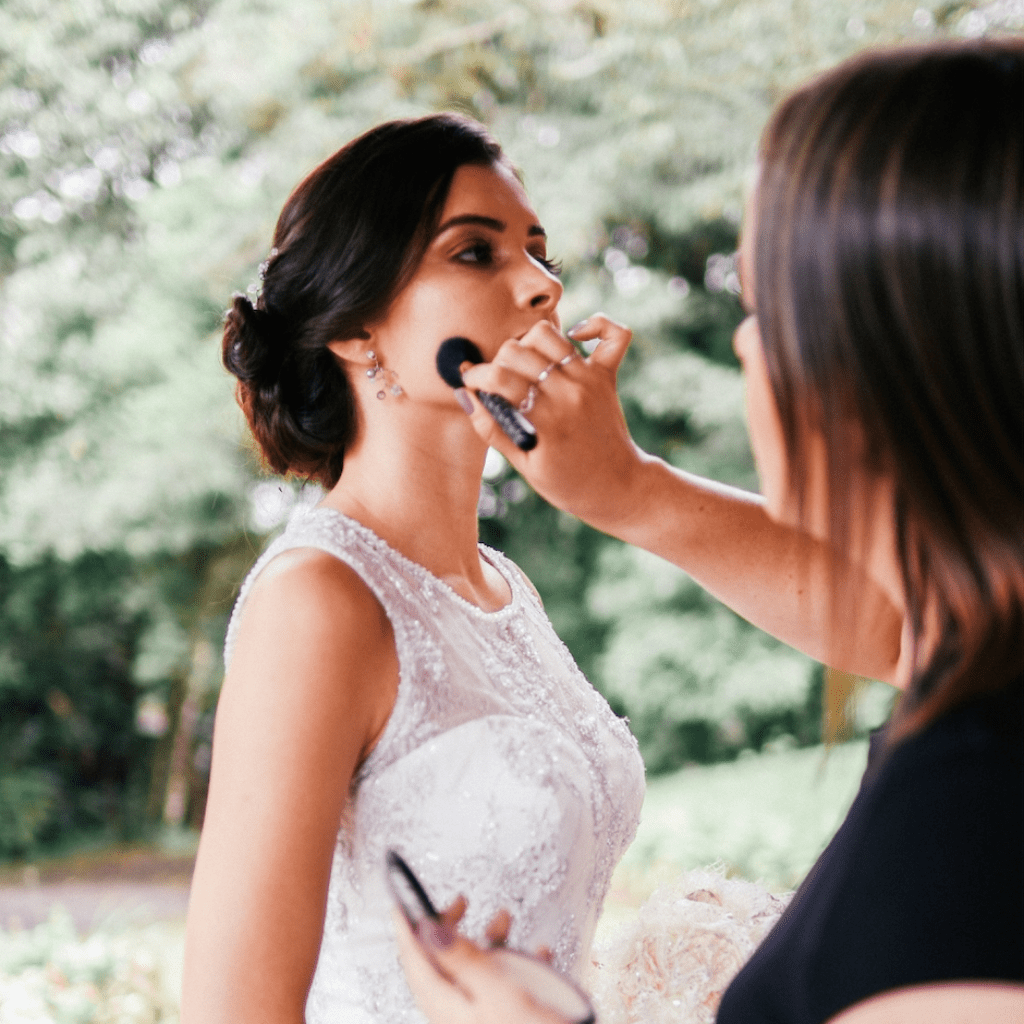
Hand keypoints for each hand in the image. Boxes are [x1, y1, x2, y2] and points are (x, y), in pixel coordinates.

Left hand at [394, 900, 573, 1023]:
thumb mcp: (497, 990)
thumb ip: (462, 959)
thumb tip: (427, 930)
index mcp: (446, 1006)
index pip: (416, 961)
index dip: (408, 928)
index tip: (403, 903)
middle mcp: (456, 1014)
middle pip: (440, 964)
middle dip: (450, 928)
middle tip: (460, 903)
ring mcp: (479, 1017)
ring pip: (473, 971)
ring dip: (488, 941)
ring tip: (505, 920)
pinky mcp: (502, 1018)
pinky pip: (501, 985)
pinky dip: (516, 964)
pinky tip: (536, 954)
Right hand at [459, 314, 649, 533]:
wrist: (618, 487)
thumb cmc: (568, 483)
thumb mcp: (525, 466)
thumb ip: (494, 431)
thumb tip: (467, 398)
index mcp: (547, 421)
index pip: (500, 379)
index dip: (476, 377)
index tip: (470, 383)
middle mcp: (570, 393)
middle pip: (518, 351)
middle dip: (497, 361)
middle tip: (497, 381)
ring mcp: (590, 381)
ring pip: (548, 334)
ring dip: (529, 342)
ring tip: (524, 363)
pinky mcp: (607, 376)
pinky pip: (613, 335)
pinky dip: (595, 325)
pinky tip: (575, 336)